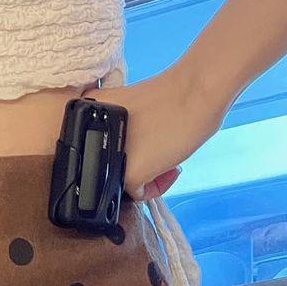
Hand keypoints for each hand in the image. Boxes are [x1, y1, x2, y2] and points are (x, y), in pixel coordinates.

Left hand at [83, 65, 229, 201]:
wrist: (194, 92)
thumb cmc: (173, 95)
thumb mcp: (132, 108)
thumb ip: (121, 125)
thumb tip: (126, 148)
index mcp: (92, 109)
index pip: (103, 142)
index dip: (127, 147)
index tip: (147, 140)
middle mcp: (93, 132)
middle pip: (112, 161)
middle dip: (138, 161)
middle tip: (160, 150)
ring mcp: (110, 153)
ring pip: (123, 179)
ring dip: (148, 175)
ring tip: (167, 155)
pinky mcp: (130, 173)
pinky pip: (138, 193)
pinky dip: (155, 187)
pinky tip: (170, 166)